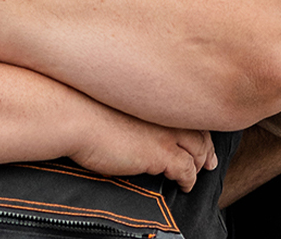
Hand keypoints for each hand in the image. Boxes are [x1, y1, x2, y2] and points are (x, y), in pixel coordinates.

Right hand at [69, 101, 216, 192]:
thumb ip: (123, 103)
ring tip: (199, 172)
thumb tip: (120, 111)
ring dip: (200, 162)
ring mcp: (164, 131)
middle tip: (209, 158)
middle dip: (206, 145)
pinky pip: (188, 171)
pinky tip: (184, 185)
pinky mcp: (161, 154)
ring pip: (199, 149)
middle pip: (198, 128)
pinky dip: (190, 179)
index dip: (193, 122)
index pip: (183, 107)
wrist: (72, 113)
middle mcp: (161, 110)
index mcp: (150, 94)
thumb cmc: (78, 103)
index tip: (196, 132)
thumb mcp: (106, 95)